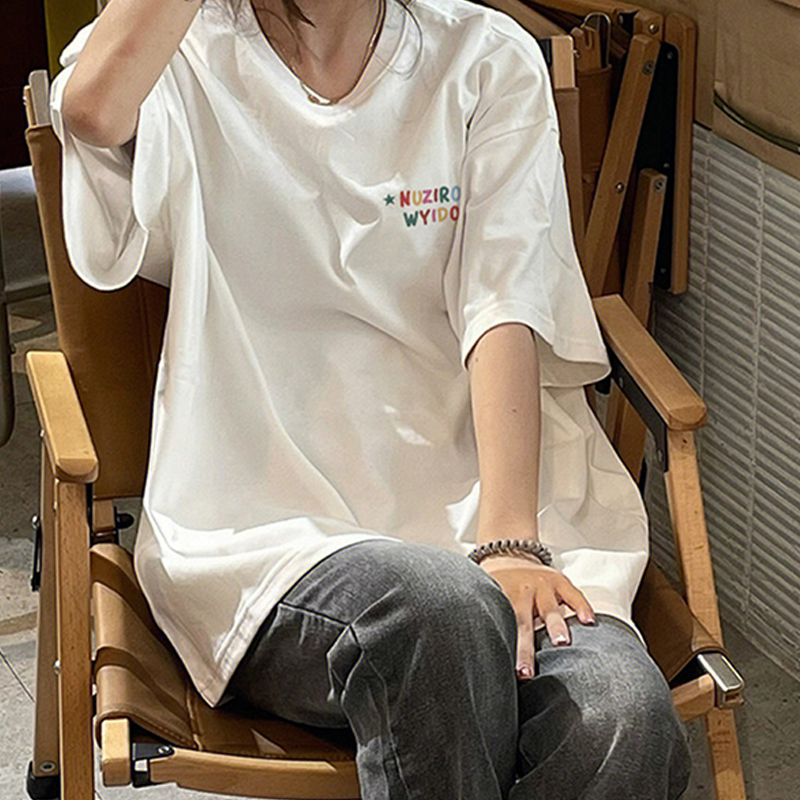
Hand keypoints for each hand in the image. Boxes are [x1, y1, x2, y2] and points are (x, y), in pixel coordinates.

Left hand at [480, 555, 594, 679]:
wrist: (510, 556)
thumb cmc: (497, 586)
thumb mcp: (486, 598)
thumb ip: (484, 621)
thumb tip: (467, 657)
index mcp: (501, 598)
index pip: (501, 626)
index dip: (501, 648)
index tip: (502, 671)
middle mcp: (522, 592)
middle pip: (522, 624)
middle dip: (525, 649)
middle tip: (526, 673)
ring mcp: (542, 585)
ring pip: (550, 608)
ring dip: (555, 626)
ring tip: (561, 643)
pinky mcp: (560, 581)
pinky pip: (573, 594)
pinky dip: (582, 606)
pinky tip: (588, 621)